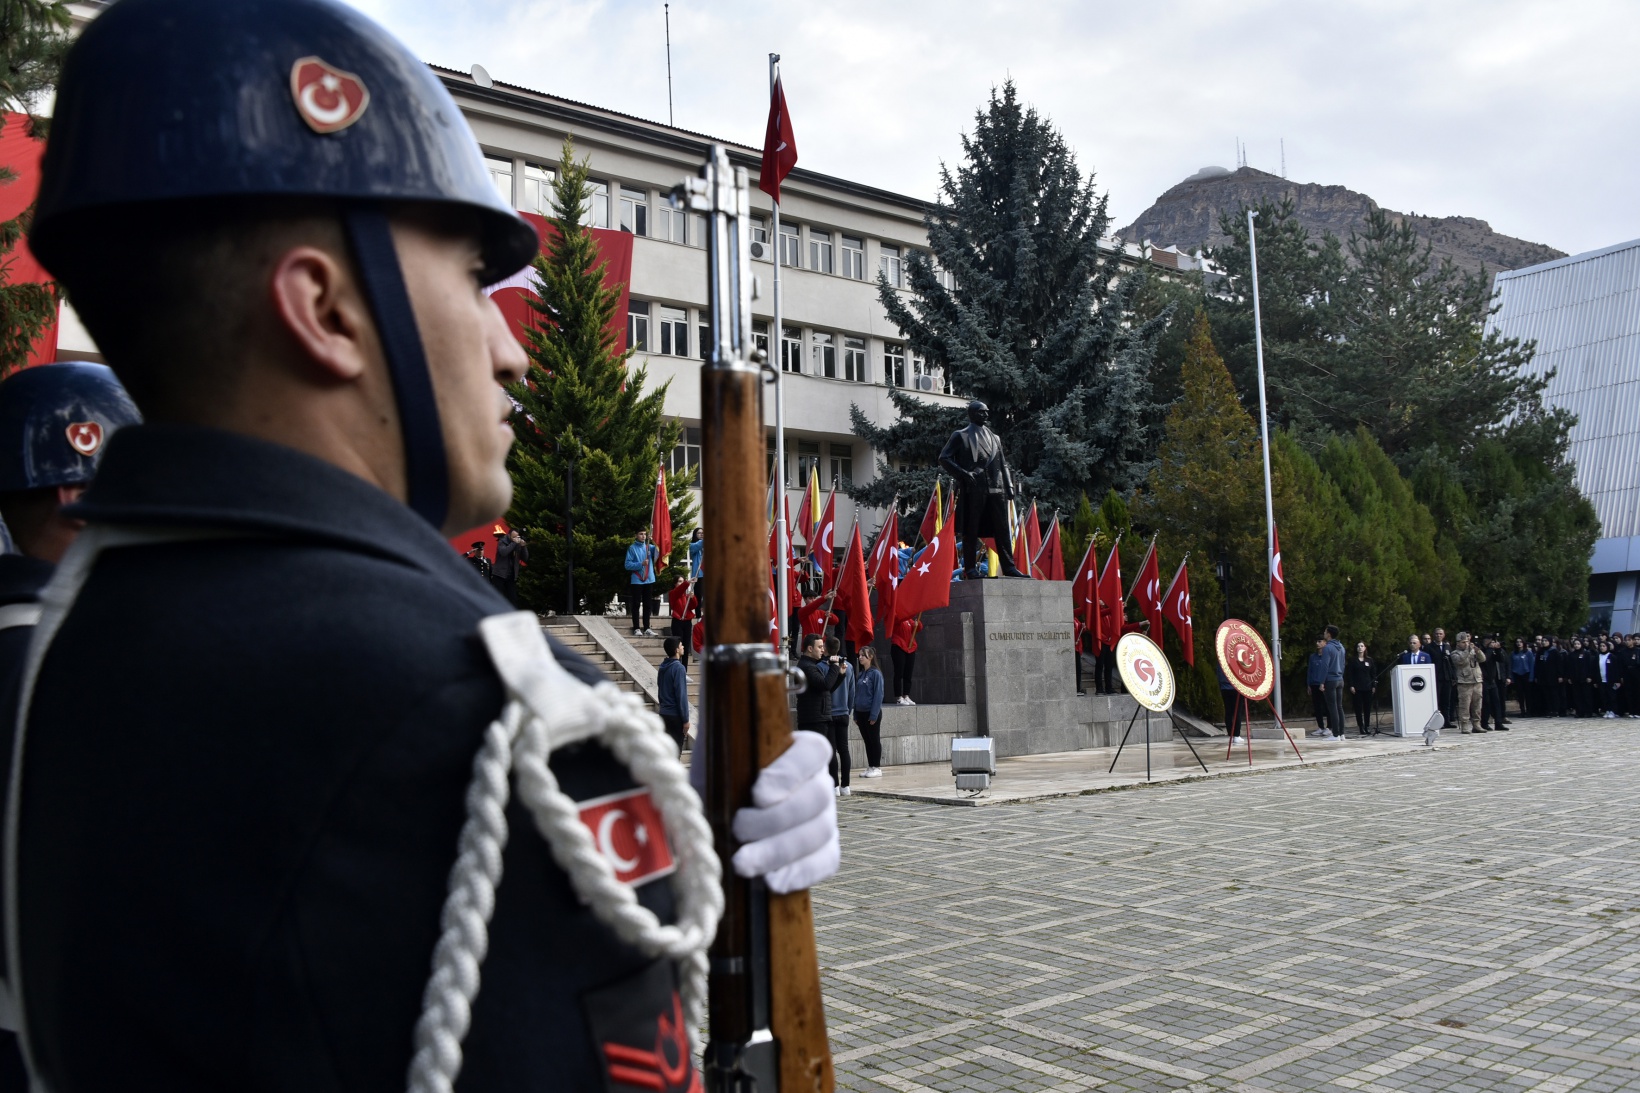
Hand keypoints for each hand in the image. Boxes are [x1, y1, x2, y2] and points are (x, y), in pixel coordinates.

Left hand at [731, 731, 838, 892]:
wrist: (717, 823)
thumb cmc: (716, 784)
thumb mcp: (715, 757)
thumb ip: (718, 737)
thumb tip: (704, 702)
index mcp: (798, 752)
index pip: (813, 752)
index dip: (790, 773)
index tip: (757, 793)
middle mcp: (819, 782)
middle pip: (817, 798)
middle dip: (774, 819)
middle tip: (738, 830)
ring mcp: (826, 818)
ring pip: (820, 833)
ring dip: (778, 851)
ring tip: (742, 863)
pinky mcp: (824, 852)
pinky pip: (825, 862)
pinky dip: (799, 873)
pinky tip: (772, 881)